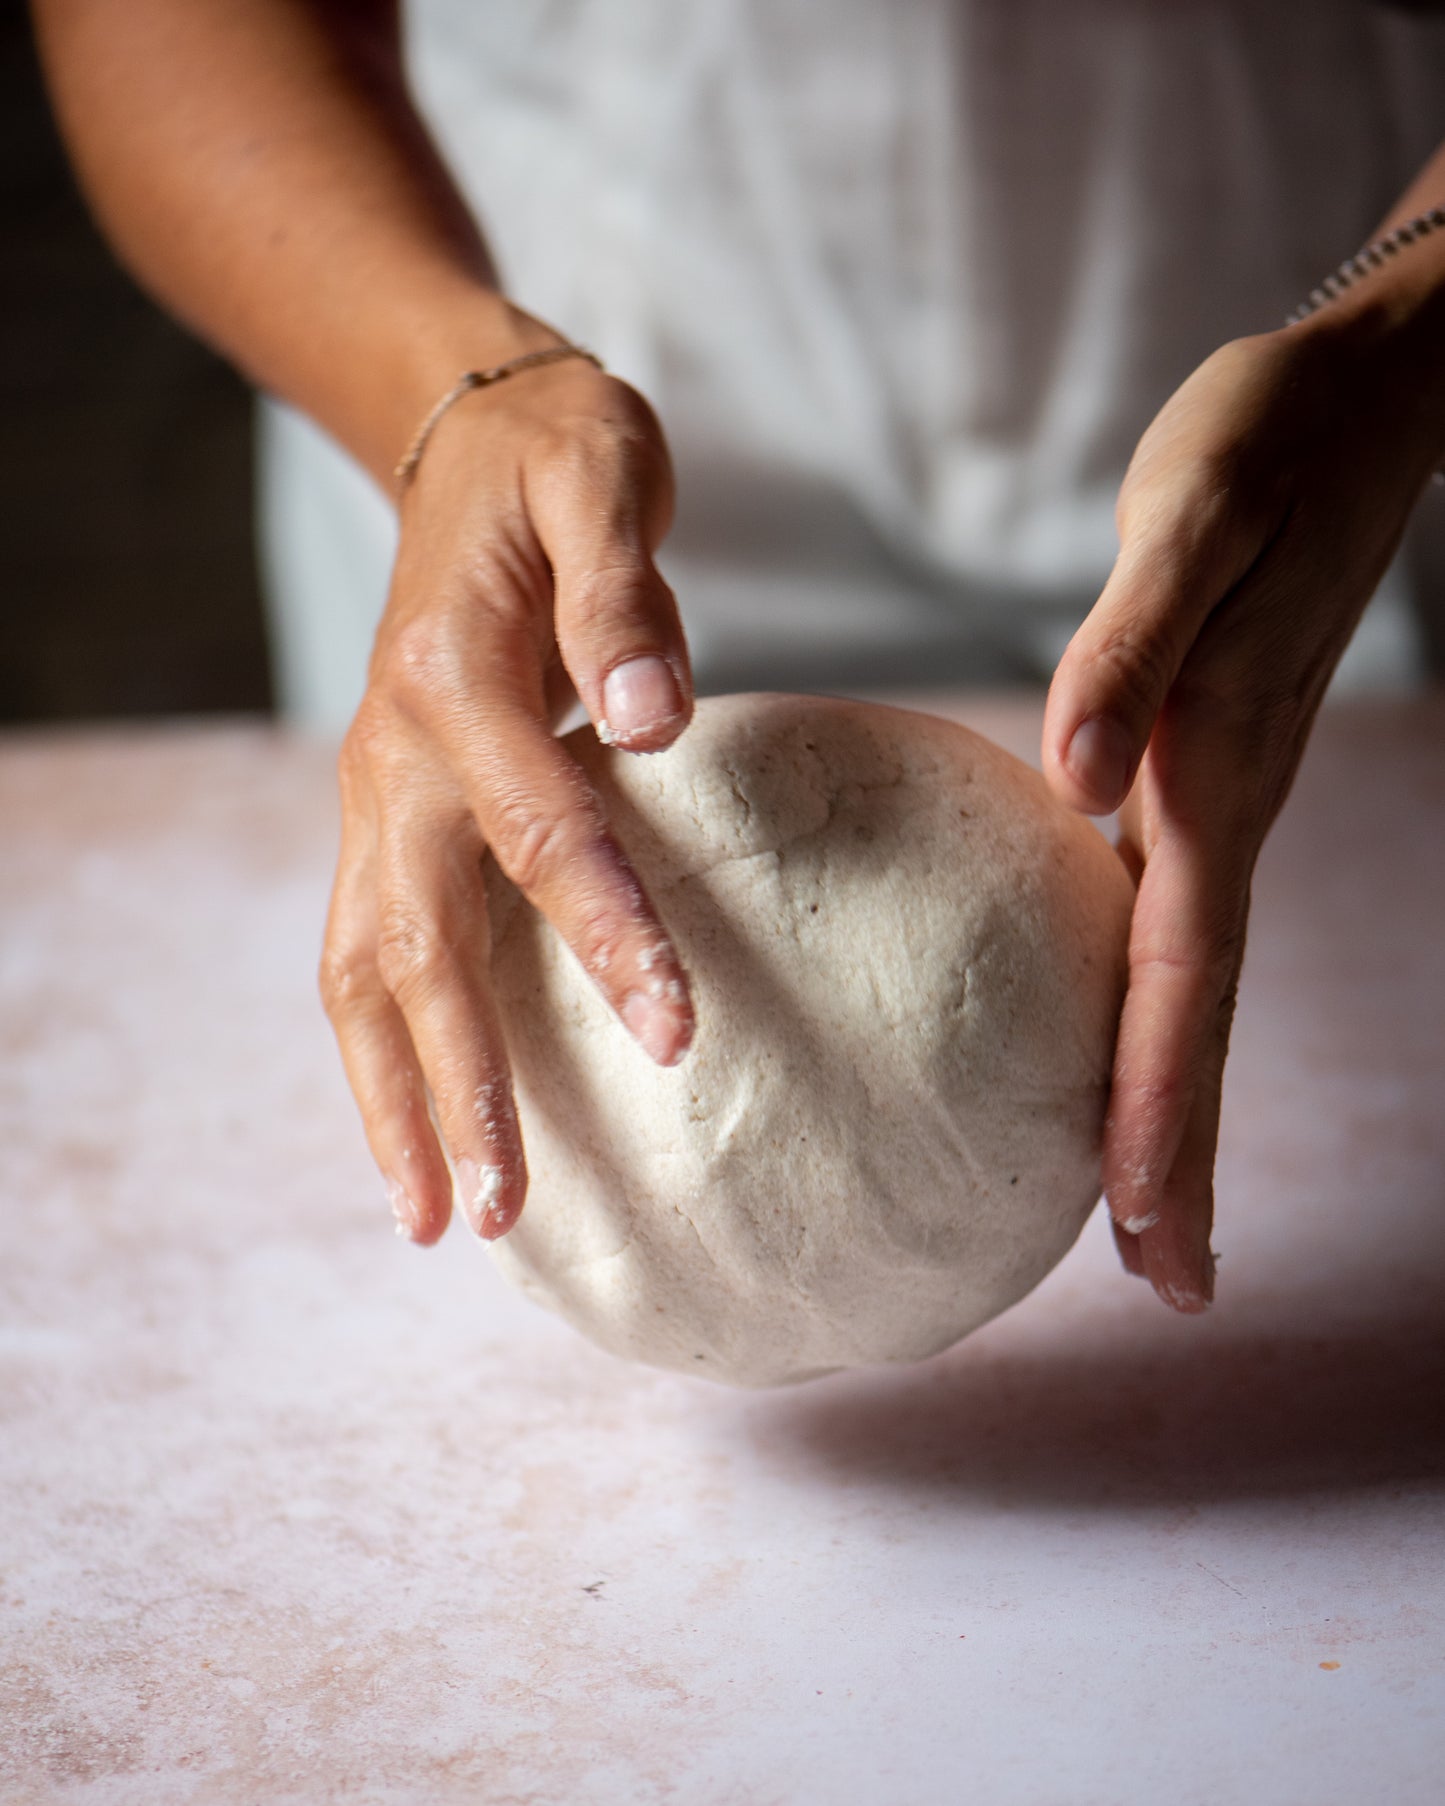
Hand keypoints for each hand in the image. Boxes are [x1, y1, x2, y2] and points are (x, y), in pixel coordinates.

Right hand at [320, 356, 695, 1245]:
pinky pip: (364, 949)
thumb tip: (650, 723)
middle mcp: (391, 755)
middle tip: (509, 1209)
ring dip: (397, 1097)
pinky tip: (418, 1127)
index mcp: (451, 678)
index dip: (606, 934)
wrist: (466, 440)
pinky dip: (383, 1051)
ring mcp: (373, 794)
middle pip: (418, 941)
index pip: (537, 829)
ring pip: (362, 968)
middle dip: (465, 1078)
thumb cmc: (556, 461)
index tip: (676, 1036)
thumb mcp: (602, 479)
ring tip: (442, 1219)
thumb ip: (623, 600)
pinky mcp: (384, 816)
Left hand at [1042, 313, 1443, 1310]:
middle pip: (1199, 1011)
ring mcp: (1220, 791)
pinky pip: (1175, 914)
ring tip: (1148, 1213)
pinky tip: (1118, 1041)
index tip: (1146, 1227)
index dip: (1163, 1101)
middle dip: (1181, 1149)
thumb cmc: (1270, 441)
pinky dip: (1154, 1002)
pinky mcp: (1203, 761)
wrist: (1357, 392)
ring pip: (1194, 979)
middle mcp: (1222, 803)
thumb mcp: (1193, 513)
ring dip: (1171, 1097)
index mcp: (1216, 766)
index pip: (1184, 971)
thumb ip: (1130, 645)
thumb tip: (1070, 773)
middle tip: (1167, 1283)